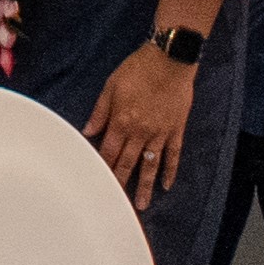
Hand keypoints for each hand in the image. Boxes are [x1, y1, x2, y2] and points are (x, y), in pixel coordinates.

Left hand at [82, 45, 197, 207]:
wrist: (169, 60)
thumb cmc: (138, 69)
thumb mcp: (111, 86)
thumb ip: (100, 111)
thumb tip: (88, 131)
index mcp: (121, 121)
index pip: (109, 152)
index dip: (103, 168)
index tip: (97, 183)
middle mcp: (140, 132)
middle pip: (128, 163)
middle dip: (121, 183)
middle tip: (116, 204)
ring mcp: (160, 133)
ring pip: (151, 165)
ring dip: (146, 186)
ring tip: (141, 205)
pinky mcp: (175, 130)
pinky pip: (173, 155)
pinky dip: (170, 171)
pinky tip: (167, 185)